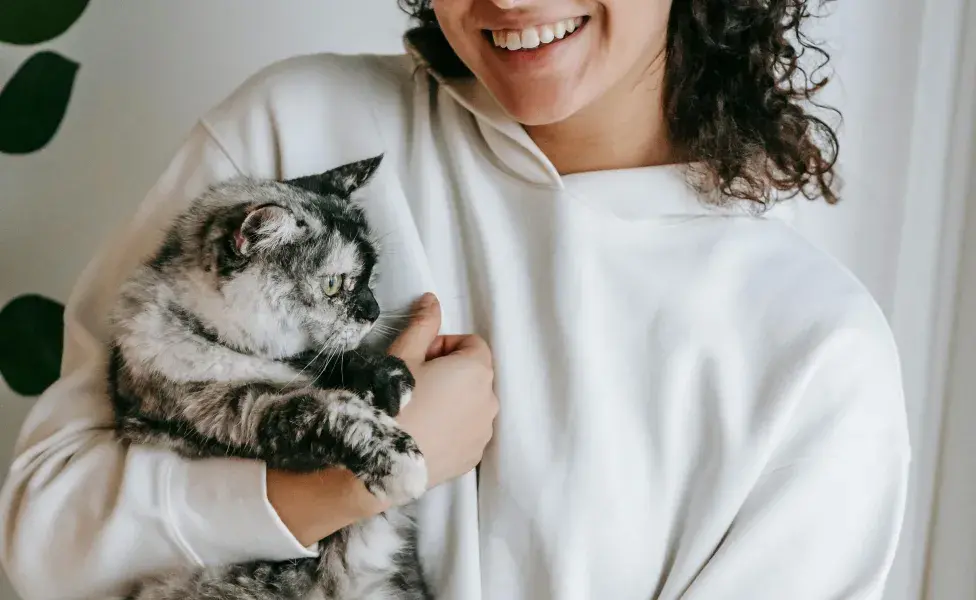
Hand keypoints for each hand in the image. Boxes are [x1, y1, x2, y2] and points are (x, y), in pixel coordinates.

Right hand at [266, 293, 496, 545]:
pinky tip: (423, 433)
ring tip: (418, 410)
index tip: (420, 358)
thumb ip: (423, 324)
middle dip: (450, 372)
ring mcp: (483, 433)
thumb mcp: (403, 354)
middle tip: (415, 383)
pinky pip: (468, 432)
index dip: (444, 346)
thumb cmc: (391, 402)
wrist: (381, 461)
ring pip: (472, 404)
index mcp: (476, 371)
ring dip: (453, 400)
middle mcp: (489, 401)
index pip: (472, 344)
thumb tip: (432, 299)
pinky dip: (452, 428)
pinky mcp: (473, 457)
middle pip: (474, 374)